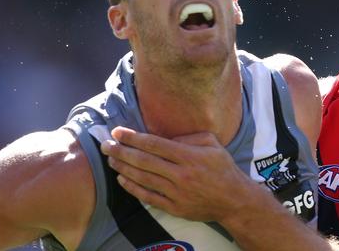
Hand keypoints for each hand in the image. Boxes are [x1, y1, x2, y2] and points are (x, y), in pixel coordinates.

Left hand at [100, 127, 258, 222]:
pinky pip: (148, 197)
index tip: (118, 131)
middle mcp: (181, 174)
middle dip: (121, 151)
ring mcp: (177, 193)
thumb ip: (189, 137)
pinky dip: (133, 188)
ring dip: (123, 168)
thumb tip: (165, 138)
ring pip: (143, 179)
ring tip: (111, 159)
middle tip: (105, 144)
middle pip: (144, 161)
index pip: (154, 144)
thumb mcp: (213, 144)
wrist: (233, 200)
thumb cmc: (223, 168)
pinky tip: (122, 179)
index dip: (133, 137)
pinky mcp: (174, 207)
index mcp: (190, 156)